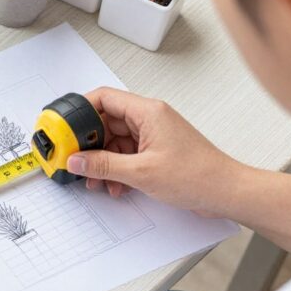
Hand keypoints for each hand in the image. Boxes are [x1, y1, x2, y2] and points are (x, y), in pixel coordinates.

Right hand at [66, 87, 240, 216]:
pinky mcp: (156, 152)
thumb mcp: (141, 172)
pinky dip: (116, 169)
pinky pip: (126, 155)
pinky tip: (115, 185)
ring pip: (114, 142)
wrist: (226, 192)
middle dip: (89, 143)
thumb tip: (76, 159)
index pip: (104, 98)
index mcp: (147, 112)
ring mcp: (153, 135)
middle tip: (74, 158)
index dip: (80, 110)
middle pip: (106, 122)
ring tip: (95, 179)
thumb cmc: (198, 175)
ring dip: (102, 161)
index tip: (64, 126)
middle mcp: (149, 119)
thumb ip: (103, 165)